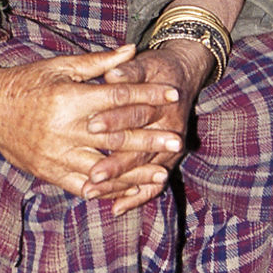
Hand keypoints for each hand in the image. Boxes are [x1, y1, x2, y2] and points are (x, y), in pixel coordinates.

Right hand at [0, 44, 183, 200]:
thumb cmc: (27, 82)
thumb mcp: (60, 66)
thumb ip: (98, 62)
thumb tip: (132, 50)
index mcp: (68, 99)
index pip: (118, 97)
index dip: (148, 96)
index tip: (173, 96)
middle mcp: (63, 129)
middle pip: (116, 136)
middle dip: (150, 140)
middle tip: (178, 142)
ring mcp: (55, 155)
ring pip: (103, 168)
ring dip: (135, 173)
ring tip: (161, 173)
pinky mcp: (48, 173)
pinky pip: (83, 186)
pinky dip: (107, 190)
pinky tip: (129, 190)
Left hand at [86, 38, 215, 214]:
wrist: (182, 77)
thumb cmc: (155, 69)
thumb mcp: (144, 63)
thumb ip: (127, 70)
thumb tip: (112, 74)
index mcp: (164, 101)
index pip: (137, 112)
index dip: (115, 119)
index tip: (91, 126)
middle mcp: (172, 127)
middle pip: (141, 147)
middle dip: (116, 162)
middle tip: (91, 174)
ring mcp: (172, 148)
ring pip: (146, 171)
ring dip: (119, 184)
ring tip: (90, 192)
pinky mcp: (169, 161)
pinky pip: (155, 185)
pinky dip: (136, 197)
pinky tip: (116, 208)